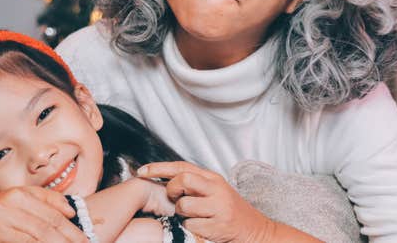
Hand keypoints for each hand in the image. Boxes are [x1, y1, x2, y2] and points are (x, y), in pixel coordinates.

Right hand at [0, 186, 87, 242]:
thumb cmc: (0, 210)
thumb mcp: (22, 198)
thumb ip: (47, 200)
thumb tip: (70, 211)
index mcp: (18, 195)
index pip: (52, 216)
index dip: (71, 230)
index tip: (84, 240)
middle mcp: (7, 208)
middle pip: (45, 229)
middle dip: (66, 241)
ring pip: (33, 240)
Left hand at [137, 161, 274, 242]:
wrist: (254, 230)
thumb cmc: (228, 210)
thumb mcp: (214, 191)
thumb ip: (194, 183)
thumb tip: (164, 180)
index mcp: (213, 178)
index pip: (181, 166)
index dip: (159, 168)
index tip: (141, 171)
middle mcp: (216, 189)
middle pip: (183, 180)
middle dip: (172, 190)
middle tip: (174, 198)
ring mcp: (219, 207)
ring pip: (184, 205)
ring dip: (181, 214)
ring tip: (192, 216)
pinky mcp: (218, 225)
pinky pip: (191, 225)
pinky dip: (190, 228)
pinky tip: (200, 227)